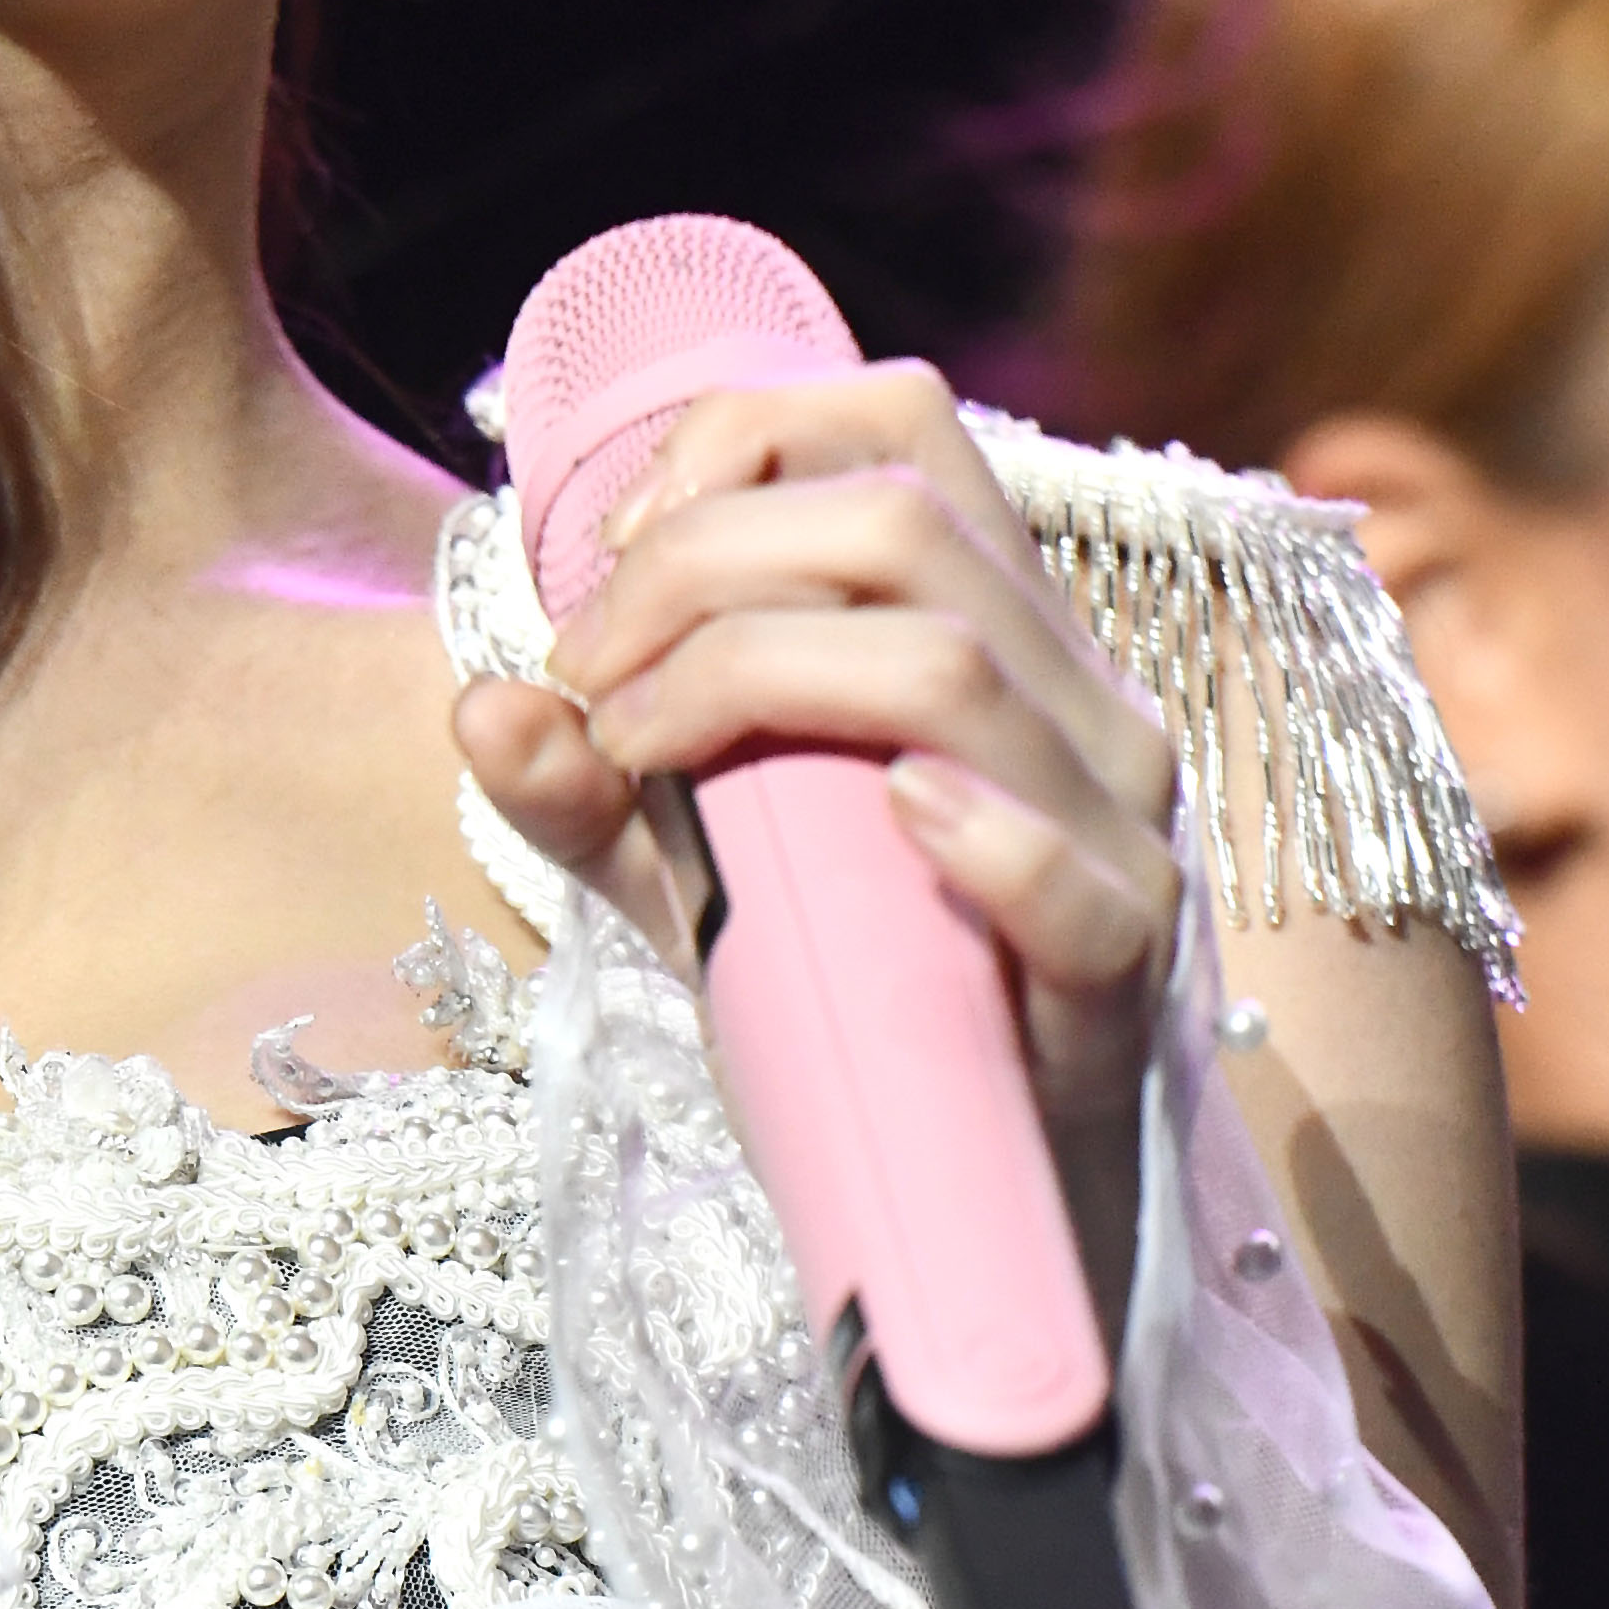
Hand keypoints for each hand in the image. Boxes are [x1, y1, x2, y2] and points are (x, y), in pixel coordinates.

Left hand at [455, 361, 1188, 1146]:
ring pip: (954, 664)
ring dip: (755, 672)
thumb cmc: (853, 993)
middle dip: (700, 565)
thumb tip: (482, 704)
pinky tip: (882, 819)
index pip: (903, 425)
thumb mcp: (690, 873)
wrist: (969, 1183)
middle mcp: (1073, 693)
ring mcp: (1116, 820)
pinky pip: (1070, 870)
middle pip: (900, 525)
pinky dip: (974, 831)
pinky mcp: (1125, 957)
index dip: (745, 440)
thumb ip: (585, 791)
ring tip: (641, 746)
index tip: (617, 551)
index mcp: (993, 624)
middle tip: (588, 670)